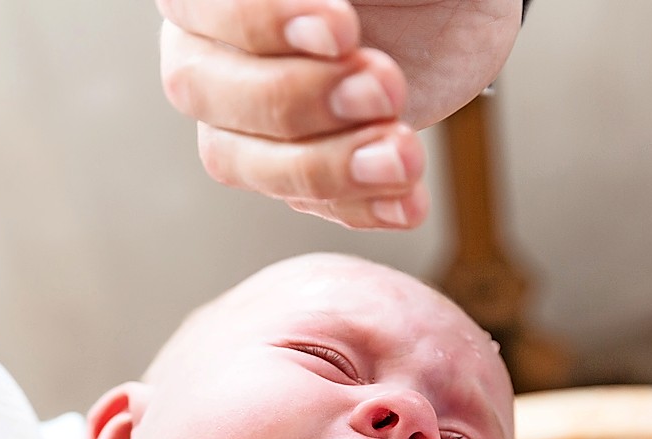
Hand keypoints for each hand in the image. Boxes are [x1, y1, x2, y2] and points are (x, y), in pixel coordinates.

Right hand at [157, 0, 522, 228]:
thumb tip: (318, 13)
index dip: (261, 22)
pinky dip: (359, 205)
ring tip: (402, 157)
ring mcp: (243, 120)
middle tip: (384, 89)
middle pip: (202, 90)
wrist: (453, 12)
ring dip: (325, 166)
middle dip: (298, 98)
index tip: (342, 31)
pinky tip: (407, 200)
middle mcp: (208, 52)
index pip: (199, 5)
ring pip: (238, 160)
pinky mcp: (292, 168)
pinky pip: (303, 203)